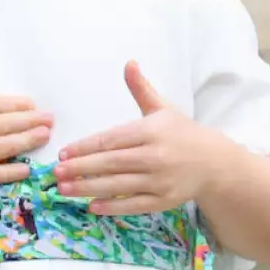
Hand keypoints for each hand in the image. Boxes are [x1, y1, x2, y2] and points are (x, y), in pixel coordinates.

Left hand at [55, 61, 231, 215]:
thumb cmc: (182, 133)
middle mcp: (155, 156)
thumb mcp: (162, 108)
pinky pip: (133, 205)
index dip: (86, 147)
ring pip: (118, 186)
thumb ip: (141, 88)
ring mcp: (160, 181)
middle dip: (81, 168)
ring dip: (89, 188)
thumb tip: (129, 63)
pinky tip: (91, 206)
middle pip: (111, 163)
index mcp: (151, 131)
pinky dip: (112, 207)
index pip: (112, 139)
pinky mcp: (163, 201)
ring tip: (64, 189)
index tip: (64, 153)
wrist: (213, 162)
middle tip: (56, 173)